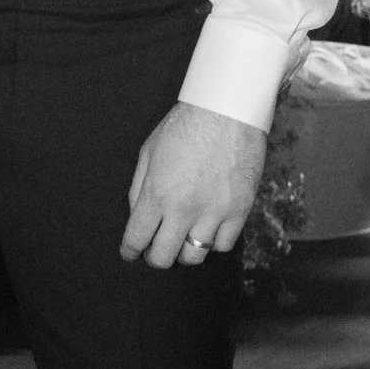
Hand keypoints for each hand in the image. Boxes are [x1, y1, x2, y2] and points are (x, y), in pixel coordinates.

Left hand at [120, 101, 266, 269]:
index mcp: (157, 194)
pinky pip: (223, 245)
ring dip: (183, 254)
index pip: (137, 238)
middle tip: (154, 251)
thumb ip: (139, 189)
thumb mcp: (148, 152)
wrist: (227, 110)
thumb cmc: (185, 126)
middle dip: (154, 258)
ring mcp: (213, 212)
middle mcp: (184, 209)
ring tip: (181, 242)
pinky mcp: (239, 210)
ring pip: (195, 257)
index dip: (130, 250)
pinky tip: (207, 231)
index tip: (130, 252)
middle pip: (164, 257)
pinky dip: (212, 243)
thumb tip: (138, 217)